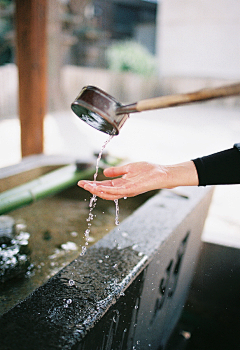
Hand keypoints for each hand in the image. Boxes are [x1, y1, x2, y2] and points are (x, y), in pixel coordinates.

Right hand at [78, 161, 198, 199]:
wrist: (162, 173)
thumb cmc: (149, 171)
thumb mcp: (129, 168)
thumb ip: (117, 171)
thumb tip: (104, 172)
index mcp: (122, 184)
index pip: (105, 186)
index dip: (94, 185)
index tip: (83, 182)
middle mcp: (124, 190)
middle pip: (104, 191)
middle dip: (91, 188)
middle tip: (80, 184)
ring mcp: (127, 191)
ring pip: (108, 193)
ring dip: (96, 190)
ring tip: (86, 186)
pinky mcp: (132, 190)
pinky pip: (117, 191)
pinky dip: (107, 190)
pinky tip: (98, 187)